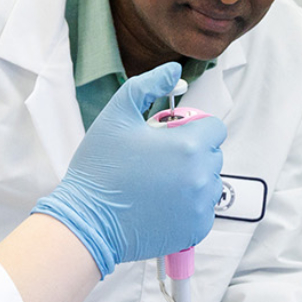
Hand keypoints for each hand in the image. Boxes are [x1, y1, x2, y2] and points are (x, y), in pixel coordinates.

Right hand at [32, 62, 225, 276]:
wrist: (87, 222)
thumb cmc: (99, 171)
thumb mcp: (115, 116)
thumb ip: (147, 85)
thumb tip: (173, 71)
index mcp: (188, 146)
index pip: (214, 127)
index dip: (191, 128)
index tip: (167, 137)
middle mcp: (201, 176)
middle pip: (213, 154)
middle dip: (191, 153)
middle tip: (156, 160)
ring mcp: (200, 206)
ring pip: (210, 183)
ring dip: (191, 179)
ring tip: (156, 183)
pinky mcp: (195, 229)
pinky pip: (203, 210)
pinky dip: (187, 206)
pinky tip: (158, 203)